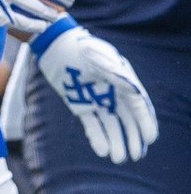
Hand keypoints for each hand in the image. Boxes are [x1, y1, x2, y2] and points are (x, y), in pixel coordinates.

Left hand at [33, 17, 158, 163]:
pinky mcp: (78, 103)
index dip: (145, 122)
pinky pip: (91, 123)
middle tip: (135, 156)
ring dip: (115, 141)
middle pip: (126, 119)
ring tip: (118, 158)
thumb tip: (136, 92)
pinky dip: (97, 137)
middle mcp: (111, 92)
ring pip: (109, 124)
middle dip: (132, 138)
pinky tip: (102, 150)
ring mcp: (95, 99)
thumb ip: (118, 75)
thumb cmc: (80, 48)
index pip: (138, 106)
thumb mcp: (101, 58)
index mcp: (122, 81)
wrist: (54, 44)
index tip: (149, 138)